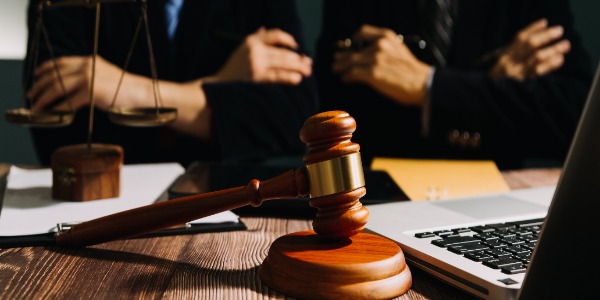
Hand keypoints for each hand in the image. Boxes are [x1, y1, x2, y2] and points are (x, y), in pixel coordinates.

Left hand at [27, 55, 150, 111]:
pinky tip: (53, 113)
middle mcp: (87, 66)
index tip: (36, 76)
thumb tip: (71, 87)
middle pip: (54, 74)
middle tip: (31, 95)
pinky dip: (57, 109)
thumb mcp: (104, 76)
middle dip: (39, 85)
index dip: (44, 69)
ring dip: (43, 98)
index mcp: (89, 61)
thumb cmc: (126, 90)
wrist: (141, 94)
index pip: (60, 62)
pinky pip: (68, 102)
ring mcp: (89, 78)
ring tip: (37, 106)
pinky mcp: (92, 92)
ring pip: (57, 87)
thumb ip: (88, 76)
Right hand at [209, 27, 311, 84]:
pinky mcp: (257, 78)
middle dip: (299, 58)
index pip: (275, 35)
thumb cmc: (232, 68)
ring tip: (307, 71)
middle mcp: (254, 50)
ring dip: (298, 67)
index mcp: (251, 41)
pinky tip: (297, 79)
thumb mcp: (241, 48)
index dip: (288, 39)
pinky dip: (290, 77)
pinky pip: (278, 77)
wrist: (219, 85)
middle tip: (308, 63)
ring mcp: (256, 64)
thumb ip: (254, 38)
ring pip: (283, 63)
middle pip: (283, 51)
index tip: (296, 46)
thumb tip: (264, 28)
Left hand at [332, 25, 431, 106]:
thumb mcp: (398, 50)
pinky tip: (344, 79)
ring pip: (350, 61)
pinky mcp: (373, 73)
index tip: (349, 45)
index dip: (353, 39)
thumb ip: (384, 48)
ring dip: (341, 66)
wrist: (422, 83)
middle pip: (353, 49)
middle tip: (336, 60)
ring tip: (336, 69)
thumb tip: (367, 53)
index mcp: (386, 37)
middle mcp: (379, 45)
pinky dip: (346, 77)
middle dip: (342, 56)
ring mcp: (375, 59)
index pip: (363, 32)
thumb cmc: (411, 70)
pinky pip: (353, 73)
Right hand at [489, 18, 570, 80]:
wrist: (493, 96)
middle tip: (560, 31)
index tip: (545, 22)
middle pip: (530, 44)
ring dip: (553, 49)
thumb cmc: (504, 76)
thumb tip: (543, 25)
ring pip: (537, 57)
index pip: (520, 38)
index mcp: (505, 55)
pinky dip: (551, 64)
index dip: (533, 29)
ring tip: (565, 45)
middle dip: (546, 36)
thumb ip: (520, 47)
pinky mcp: (524, 84)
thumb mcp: (506, 61)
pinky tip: (559, 60)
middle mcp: (510, 62)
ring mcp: (517, 73)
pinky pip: (540, 72)